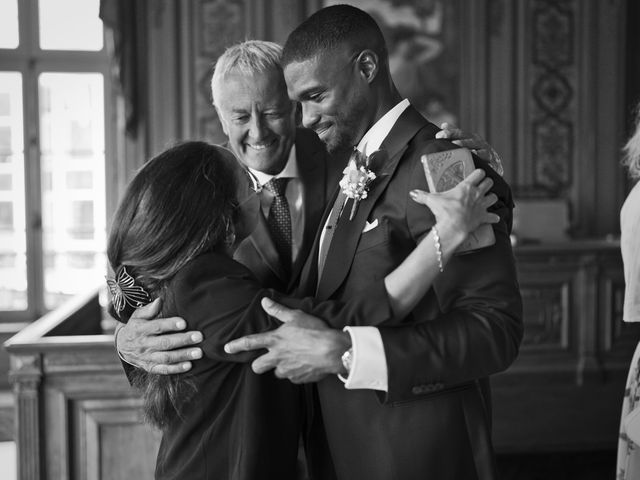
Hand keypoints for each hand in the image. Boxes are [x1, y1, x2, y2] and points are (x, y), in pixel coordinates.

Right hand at [116, 298, 203, 373]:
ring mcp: (147, 357)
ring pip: (166, 357)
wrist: (121, 346)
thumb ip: (148, 309)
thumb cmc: (135, 327)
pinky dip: (176, 368)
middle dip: (183, 340)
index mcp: (141, 329)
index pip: (157, 327)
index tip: (184, 323)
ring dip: (183, 355)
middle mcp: (144, 344)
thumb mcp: (137, 316)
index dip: (170, 325)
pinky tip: (189, 365)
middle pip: (165, 343)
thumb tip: (159, 301)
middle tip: (199, 337)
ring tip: (198, 352)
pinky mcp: (150, 367)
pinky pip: (163, 369)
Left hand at [224, 298, 350, 382]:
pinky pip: (293, 377)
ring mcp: (287, 370)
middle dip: (258, 365)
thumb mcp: (296, 316)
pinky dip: (297, 372)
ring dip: (282, 367)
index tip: (227, 349)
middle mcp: (277, 357)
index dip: (236, 345)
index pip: (250, 343)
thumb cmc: (315, 331)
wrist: (332, 351)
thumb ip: (278, 310)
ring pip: (277, 372)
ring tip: (295, 359)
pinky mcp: (297, 379)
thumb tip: (264, 301)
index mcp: (275, 341)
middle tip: (266, 361)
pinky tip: (306, 364)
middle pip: (257, 367)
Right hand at [410, 168, 499, 236]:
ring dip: (491, 198)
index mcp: (466, 186)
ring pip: (494, 197)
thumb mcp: (432, 200)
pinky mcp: (484, 217)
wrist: (453, 226)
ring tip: (486, 199)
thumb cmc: (444, 211)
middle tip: (481, 186)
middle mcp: (477, 194)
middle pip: (489, 182)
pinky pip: (494, 216)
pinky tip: (493, 217)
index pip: (479, 173)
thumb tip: (412, 193)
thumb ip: (422, 195)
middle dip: (486, 183)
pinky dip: (494, 217)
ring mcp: (482, 205)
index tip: (476, 175)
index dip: (478, 173)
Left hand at [436, 122, 503, 174]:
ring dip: (475, 153)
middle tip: (454, 143)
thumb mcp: (465, 141)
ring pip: (481, 153)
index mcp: (471, 137)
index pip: (460, 133)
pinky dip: (486, 165)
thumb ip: (454, 134)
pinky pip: (489, 165)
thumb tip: (444, 125)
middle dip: (462, 143)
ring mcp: (487, 153)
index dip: (450, 133)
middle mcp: (479, 144)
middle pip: (470, 142)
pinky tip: (479, 164)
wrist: (492, 162)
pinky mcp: (493, 164)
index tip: (438, 135)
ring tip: (469, 152)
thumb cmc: (474, 150)